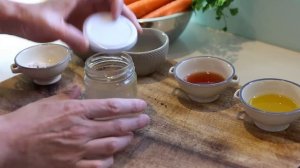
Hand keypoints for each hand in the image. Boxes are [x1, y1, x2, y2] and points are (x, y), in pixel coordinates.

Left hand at [0, 0, 140, 52]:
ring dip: (122, 24)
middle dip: (127, 16)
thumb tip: (88, 47)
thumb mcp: (52, 26)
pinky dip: (112, 32)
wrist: (23, 22)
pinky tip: (117, 41)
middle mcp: (86, 2)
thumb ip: (70, 35)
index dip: (115, 4)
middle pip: (113, 5)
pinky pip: (102, 25)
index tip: (115, 18)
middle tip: (136, 30)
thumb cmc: (34, 19)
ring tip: (133, 36)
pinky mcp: (83, 22)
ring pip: (110, 14)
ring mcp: (85, 12)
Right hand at [0, 85, 149, 167]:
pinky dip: (108, 160)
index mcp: (76, 111)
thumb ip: (67, 95)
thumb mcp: (48, 101)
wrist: (9, 143)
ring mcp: (78, 150)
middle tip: (145, 120)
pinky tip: (112, 156)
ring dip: (125, 140)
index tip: (142, 106)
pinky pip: (97, 165)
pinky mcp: (71, 166)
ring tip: (131, 136)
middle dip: (135, 123)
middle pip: (116, 126)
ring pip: (111, 146)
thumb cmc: (28, 120)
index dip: (130, 106)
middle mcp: (81, 130)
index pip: (110, 107)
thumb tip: (78, 88)